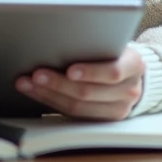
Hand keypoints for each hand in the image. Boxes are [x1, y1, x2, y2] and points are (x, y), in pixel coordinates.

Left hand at [15, 46, 144, 120]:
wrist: (131, 73)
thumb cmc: (115, 52)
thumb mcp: (114, 43)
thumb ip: (96, 44)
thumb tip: (59, 40)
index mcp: (134, 66)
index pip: (113, 72)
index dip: (90, 72)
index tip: (69, 69)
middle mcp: (129, 91)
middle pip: (89, 92)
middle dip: (59, 83)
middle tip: (37, 74)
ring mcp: (117, 110)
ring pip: (77, 107)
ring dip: (48, 94)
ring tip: (28, 83)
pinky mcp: (101, 121)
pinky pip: (72, 114)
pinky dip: (50, 102)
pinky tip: (35, 92)